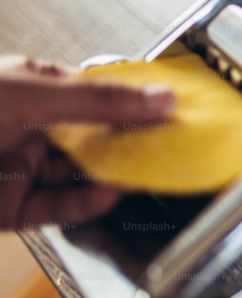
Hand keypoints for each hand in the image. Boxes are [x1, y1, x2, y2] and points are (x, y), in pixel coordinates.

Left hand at [0, 55, 174, 230]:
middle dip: (129, 144)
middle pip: (94, 138)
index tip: (171, 111)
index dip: (134, 102)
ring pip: (80, 175)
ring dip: (111, 177)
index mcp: (32, 89)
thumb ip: (96, 99)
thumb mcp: (28, 94)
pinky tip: (106, 195)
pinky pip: (59, 207)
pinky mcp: (13, 208)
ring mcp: (21, 169)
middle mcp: (28, 129)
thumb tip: (158, 98)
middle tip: (165, 146)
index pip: (97, 94)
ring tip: (141, 174)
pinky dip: (85, 204)